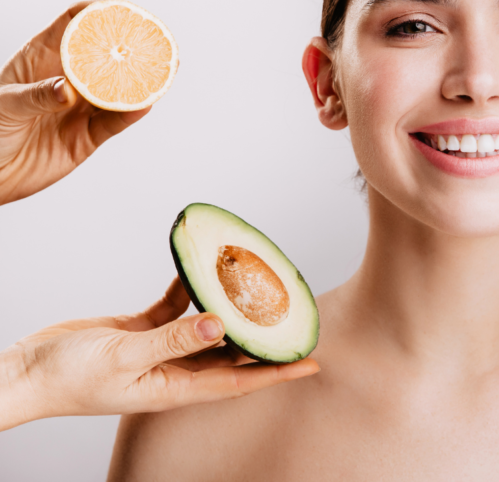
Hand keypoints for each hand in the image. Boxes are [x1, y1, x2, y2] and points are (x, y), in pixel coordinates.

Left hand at [0, 1, 149, 204]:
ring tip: (159, 72)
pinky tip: (143, 104)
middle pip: (104, 54)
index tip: (119, 10)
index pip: (73, 24)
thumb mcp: (3, 106)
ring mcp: (79, 108)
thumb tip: (69, 90)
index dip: (97, 12)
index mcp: (41, 59)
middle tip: (152, 40)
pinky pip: (114, 123)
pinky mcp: (87, 137)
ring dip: (138, 81)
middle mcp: (66, 79)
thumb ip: (37, 95)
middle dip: (130, 45)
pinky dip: (130, 114)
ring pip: (116, 89)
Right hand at [0, 278, 318, 429]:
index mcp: (177, 386)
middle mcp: (175, 369)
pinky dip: (188, 291)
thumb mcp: (126, 357)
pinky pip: (174, 308)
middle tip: (293, 318)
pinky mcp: (141, 331)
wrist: (29, 370)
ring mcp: (159, 350)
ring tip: (255, 288)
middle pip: (232, 355)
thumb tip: (222, 326)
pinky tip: (200, 271)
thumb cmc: (70, 378)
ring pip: (207, 328)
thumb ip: (174, 340)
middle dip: (264, 340)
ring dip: (229, 310)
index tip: (311, 361)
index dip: (277, 372)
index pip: (240, 382)